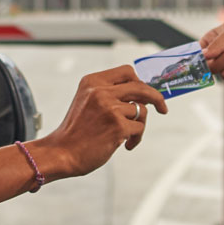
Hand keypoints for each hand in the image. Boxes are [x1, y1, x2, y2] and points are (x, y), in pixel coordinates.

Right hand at [32, 66, 165, 177]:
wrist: (61, 153)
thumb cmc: (76, 131)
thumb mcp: (87, 101)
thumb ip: (109, 93)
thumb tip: (142, 93)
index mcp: (93, 82)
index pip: (126, 71)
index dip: (140, 81)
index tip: (147, 92)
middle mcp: (101, 91)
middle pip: (141, 87)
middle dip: (156, 98)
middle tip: (163, 108)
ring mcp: (110, 108)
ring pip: (142, 110)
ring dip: (139, 126)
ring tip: (127, 137)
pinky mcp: (118, 126)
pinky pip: (139, 128)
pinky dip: (135, 138)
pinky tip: (124, 146)